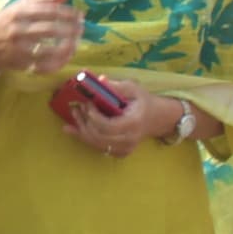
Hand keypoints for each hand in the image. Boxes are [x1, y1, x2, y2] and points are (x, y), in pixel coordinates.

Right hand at [0, 0, 81, 75]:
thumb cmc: (5, 22)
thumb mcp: (21, 6)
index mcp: (19, 12)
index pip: (50, 11)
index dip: (68, 14)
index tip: (80, 16)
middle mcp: (18, 29)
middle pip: (51, 30)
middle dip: (70, 30)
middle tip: (81, 30)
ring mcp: (18, 48)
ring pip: (48, 50)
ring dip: (66, 48)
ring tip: (76, 44)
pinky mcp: (19, 63)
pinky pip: (42, 66)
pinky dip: (56, 64)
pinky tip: (65, 59)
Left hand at [63, 88, 183, 158]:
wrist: (157, 118)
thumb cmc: (143, 101)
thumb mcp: (133, 89)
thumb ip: (116, 86)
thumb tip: (99, 80)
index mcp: (133, 123)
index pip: (108, 126)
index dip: (93, 116)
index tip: (87, 104)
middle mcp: (129, 139)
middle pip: (98, 137)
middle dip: (84, 122)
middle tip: (76, 108)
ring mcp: (125, 149)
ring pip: (96, 144)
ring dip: (81, 130)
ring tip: (75, 115)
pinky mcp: (120, 153)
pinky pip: (99, 148)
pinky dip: (86, 138)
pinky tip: (75, 128)